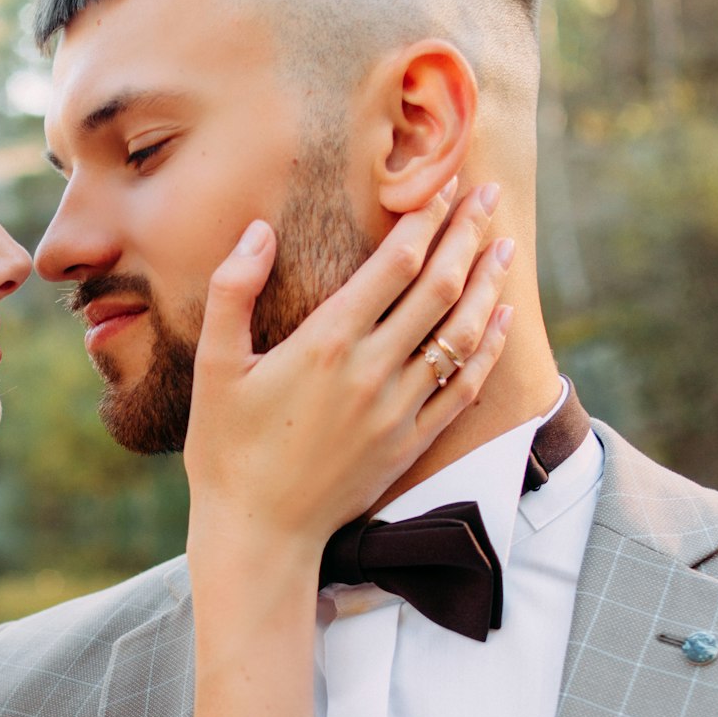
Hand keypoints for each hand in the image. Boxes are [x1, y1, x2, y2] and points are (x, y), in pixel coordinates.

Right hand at [184, 181, 511, 572]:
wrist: (258, 533)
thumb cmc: (226, 449)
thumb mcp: (213, 368)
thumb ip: (232, 292)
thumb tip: (257, 231)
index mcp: (326, 342)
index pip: (394, 263)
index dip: (425, 217)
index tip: (442, 183)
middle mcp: (373, 370)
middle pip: (438, 286)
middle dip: (467, 232)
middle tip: (487, 192)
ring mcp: (399, 408)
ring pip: (460, 332)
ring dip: (487, 280)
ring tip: (504, 240)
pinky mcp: (411, 441)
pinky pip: (465, 386)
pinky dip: (488, 345)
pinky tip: (499, 316)